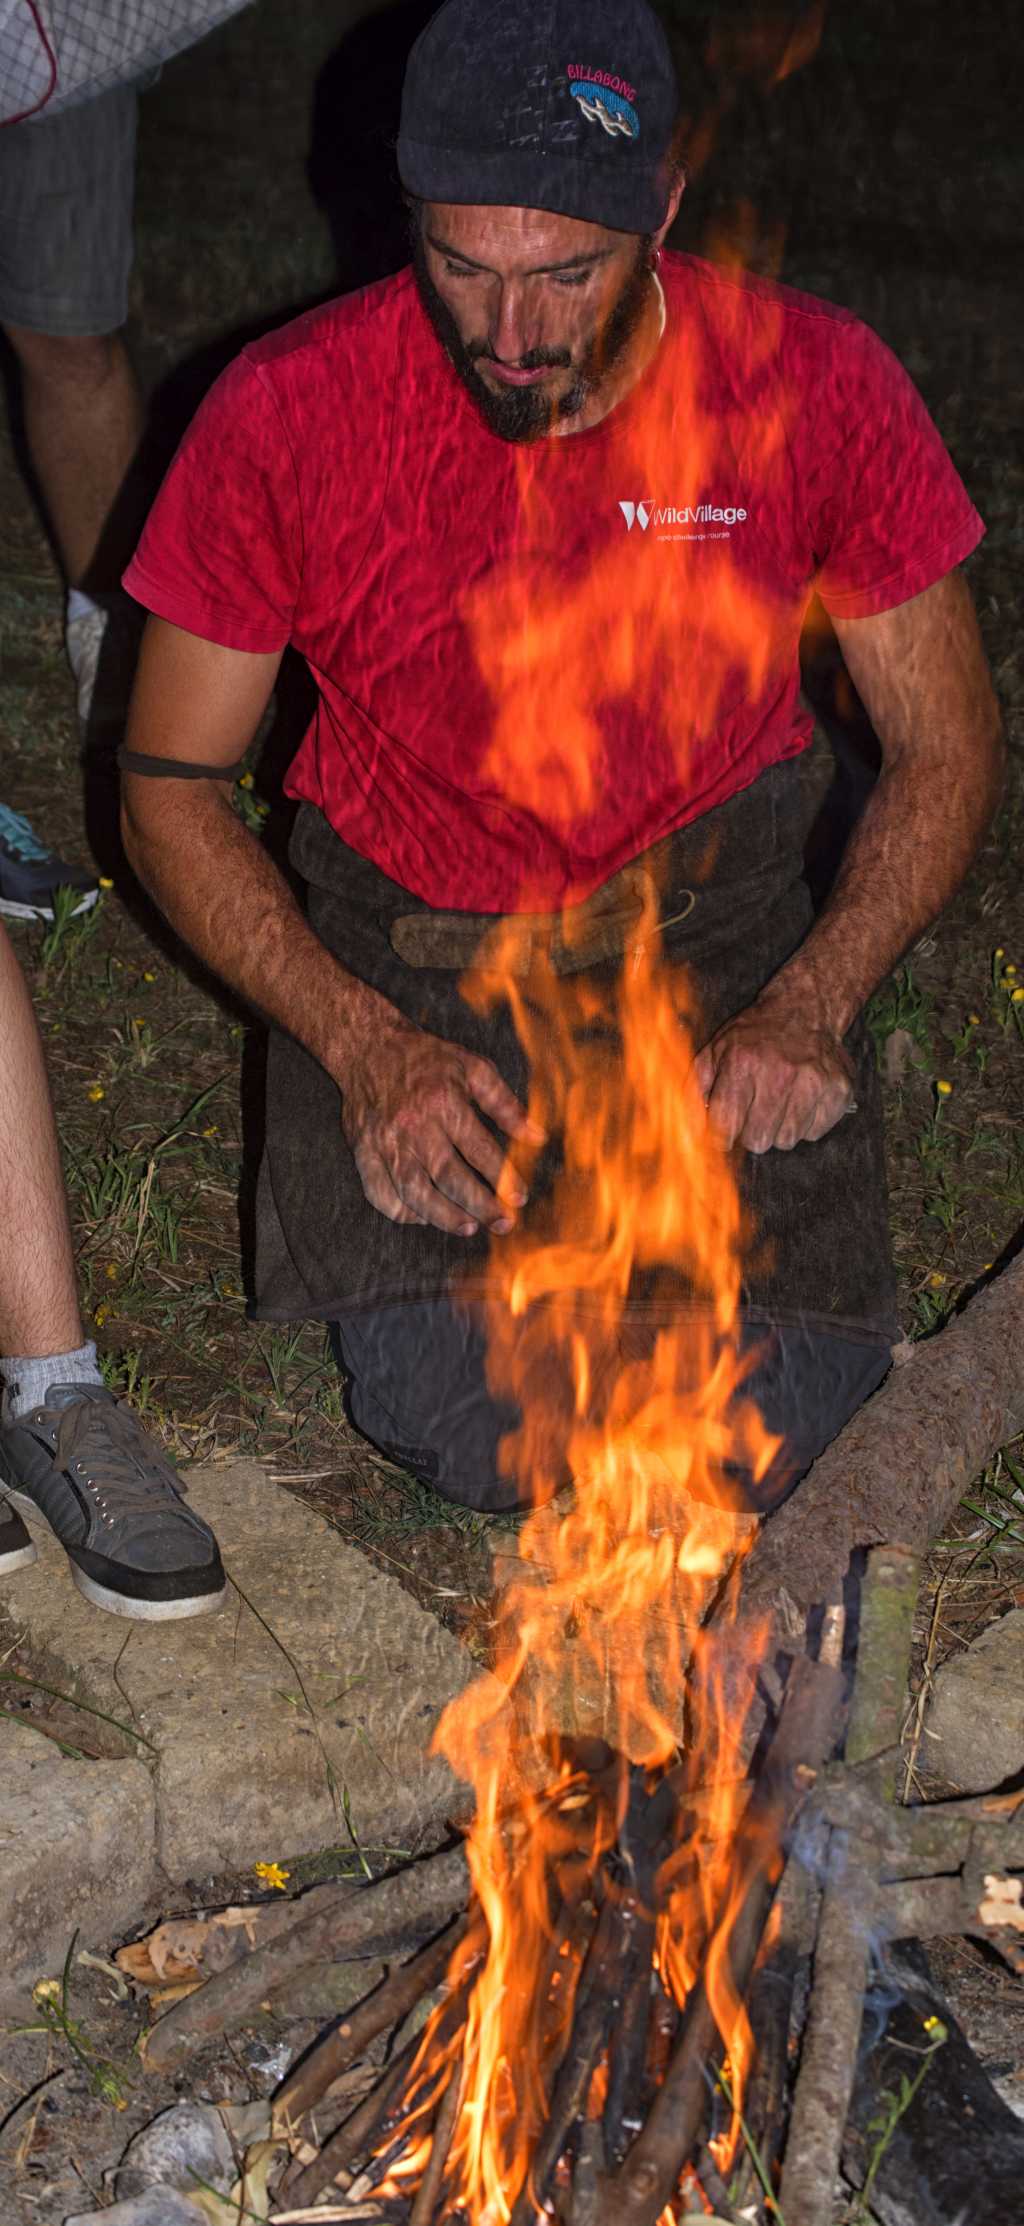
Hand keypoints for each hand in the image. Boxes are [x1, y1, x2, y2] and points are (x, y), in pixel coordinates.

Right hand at [339, 1011, 540, 1234]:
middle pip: (449, 1177)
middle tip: (503, 1223)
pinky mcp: (363, 1153)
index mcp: (443, 1102)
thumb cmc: (424, 1059)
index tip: (520, 1197)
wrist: (367, 1049)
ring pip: (414, 1192)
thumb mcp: (472, 1068)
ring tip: (469, 1227)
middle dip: (480, 1205)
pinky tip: (424, 1217)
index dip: (502, 1177)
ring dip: (444, 1217)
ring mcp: (385, 1143)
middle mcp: (413, 1126)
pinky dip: (402, 1212)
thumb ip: (504, 1103)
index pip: (479, 1150)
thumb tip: (535, 1136)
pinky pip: (380, 1194)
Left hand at [694, 993, 855, 1153]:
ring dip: (779, 1128)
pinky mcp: (838, 1091)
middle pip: (757, 1141)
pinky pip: (814, 1133)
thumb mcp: (714, 1053)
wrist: (805, 1009)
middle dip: (752, 1131)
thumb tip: (686, 1135)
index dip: (723, 1133)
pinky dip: (806, 1123)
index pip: (725, 1126)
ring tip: (781, 1100)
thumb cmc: (754, 1036)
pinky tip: (802, 1098)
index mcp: (742, 1064)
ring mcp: (813, 1083)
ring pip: (786, 1141)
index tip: (727, 1127)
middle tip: (756, 1110)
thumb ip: (693, 1094)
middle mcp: (779, 1073)